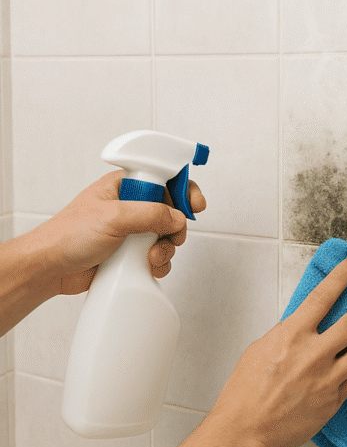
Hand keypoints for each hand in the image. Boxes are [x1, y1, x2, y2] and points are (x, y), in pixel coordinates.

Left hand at [29, 170, 206, 294]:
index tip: (195, 204)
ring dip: (167, 249)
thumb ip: (151, 214)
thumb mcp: (114, 217)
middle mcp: (131, 206)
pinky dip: (159, 263)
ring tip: (151, 257)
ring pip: (168, 236)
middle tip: (170, 236)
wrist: (50, 269)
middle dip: (176, 227)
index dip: (185, 189)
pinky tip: (146, 267)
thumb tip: (178, 219)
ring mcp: (132, 231)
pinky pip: (159, 256)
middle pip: (173, 211)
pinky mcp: (132, 253)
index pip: (165, 178)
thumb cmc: (68, 236)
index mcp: (124, 186)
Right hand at [207, 257, 346, 446]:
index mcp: (292, 335)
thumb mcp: (260, 349)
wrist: (247, 431)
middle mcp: (314, 354)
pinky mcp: (335, 399)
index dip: (342, 276)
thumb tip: (307, 323)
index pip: (324, 296)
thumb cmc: (246, 392)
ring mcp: (328, 378)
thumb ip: (288, 333)